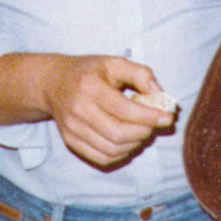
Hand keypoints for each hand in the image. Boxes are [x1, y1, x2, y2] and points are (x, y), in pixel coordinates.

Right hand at [39, 55, 174, 167]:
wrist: (53, 82)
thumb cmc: (88, 71)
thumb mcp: (113, 62)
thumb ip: (140, 74)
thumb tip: (160, 95)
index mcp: (90, 87)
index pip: (124, 109)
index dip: (149, 116)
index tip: (167, 116)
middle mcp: (78, 110)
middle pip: (119, 133)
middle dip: (144, 132)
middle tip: (155, 124)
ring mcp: (72, 128)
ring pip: (112, 149)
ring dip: (135, 144)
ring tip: (142, 131)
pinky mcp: (70, 141)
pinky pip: (101, 158)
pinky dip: (121, 154)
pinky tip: (128, 141)